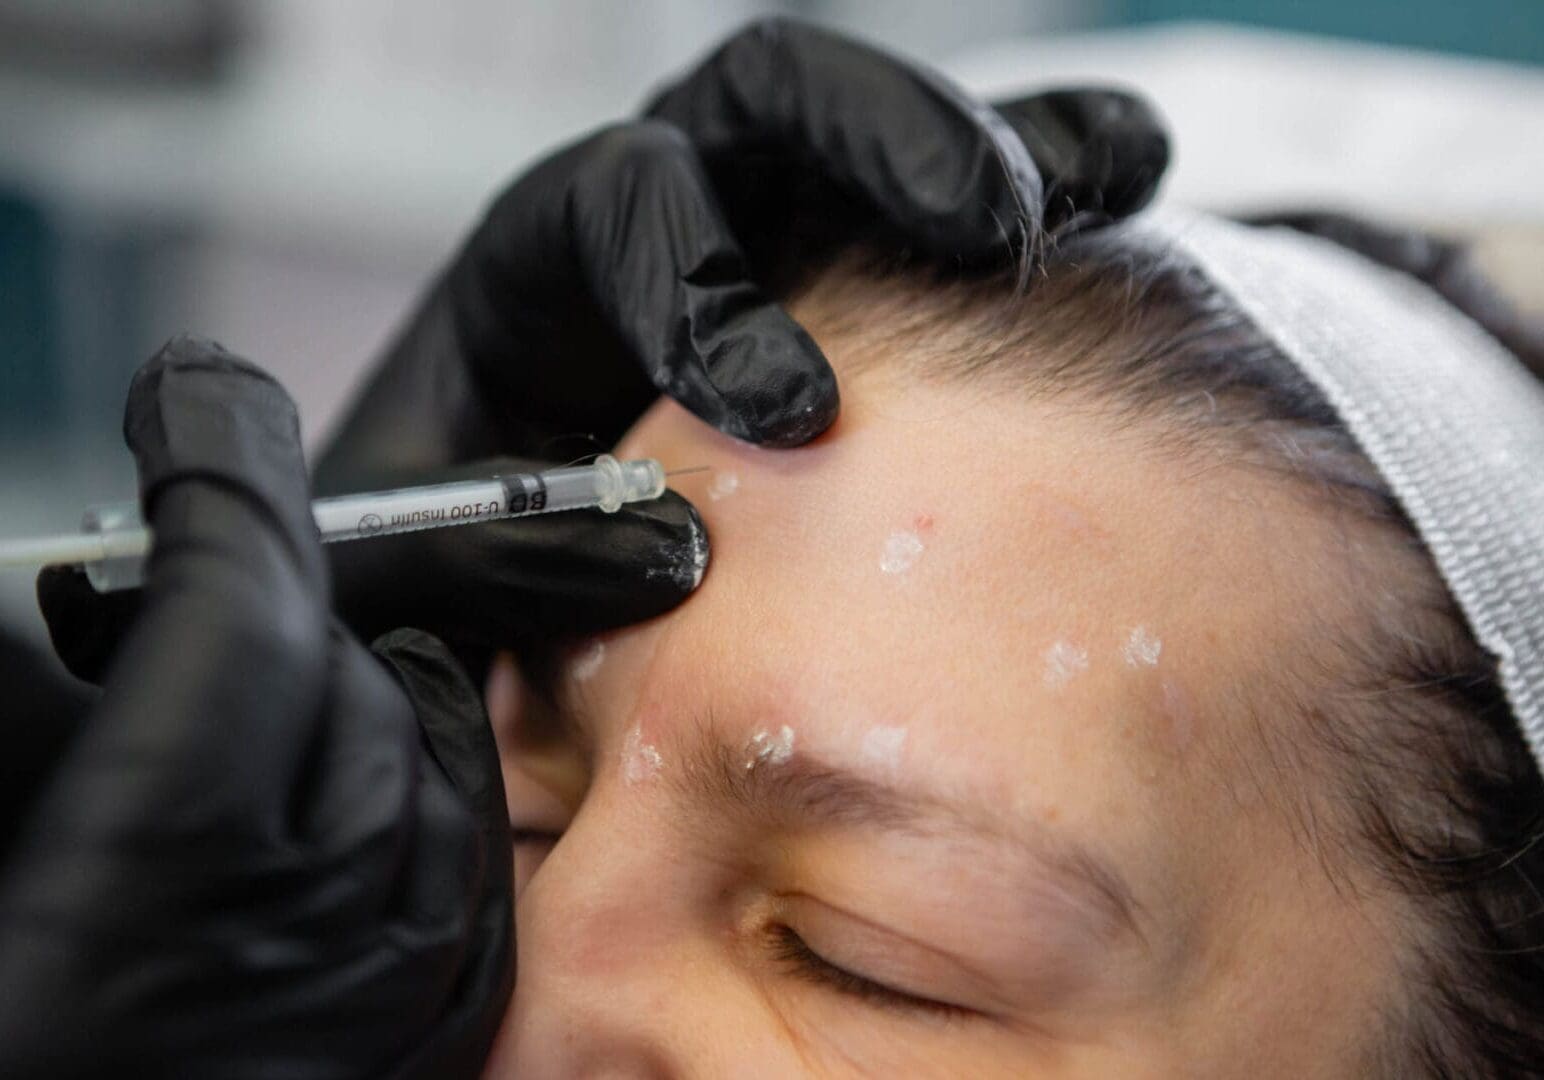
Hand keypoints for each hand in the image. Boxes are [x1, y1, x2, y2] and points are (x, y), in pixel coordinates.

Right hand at [2, 337, 510, 1078]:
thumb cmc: (28, 1002)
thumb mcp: (15, 821)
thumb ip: (36, 705)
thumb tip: (81, 615)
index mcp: (166, 862)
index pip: (241, 588)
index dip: (218, 467)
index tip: (197, 401)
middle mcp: (306, 919)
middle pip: (345, 664)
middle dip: (273, 593)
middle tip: (207, 564)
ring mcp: (380, 983)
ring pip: (423, 749)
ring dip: (355, 689)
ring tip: (272, 678)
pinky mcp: (421, 1029)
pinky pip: (454, 857)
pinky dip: (410, 794)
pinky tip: (356, 778)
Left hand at [313, 17, 1166, 648]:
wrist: (516, 614)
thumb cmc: (456, 583)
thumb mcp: (417, 580)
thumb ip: (479, 566)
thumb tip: (658, 554)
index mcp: (536, 280)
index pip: (615, 206)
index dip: (700, 281)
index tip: (792, 410)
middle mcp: (667, 231)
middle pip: (764, 100)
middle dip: (878, 137)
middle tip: (984, 222)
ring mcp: (782, 246)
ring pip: (881, 128)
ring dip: (992, 138)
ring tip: (1102, 185)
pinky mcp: (875, 292)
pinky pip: (963, 197)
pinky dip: (1051, 170)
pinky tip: (1130, 193)